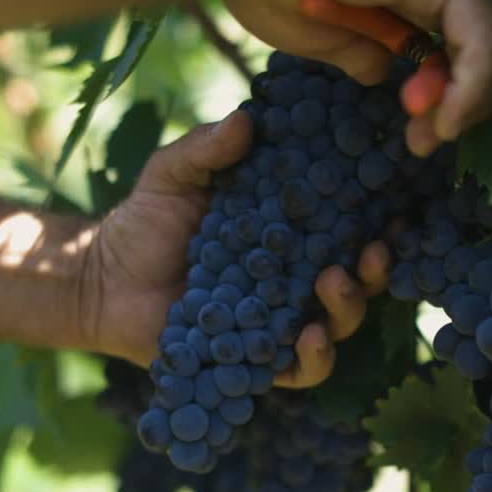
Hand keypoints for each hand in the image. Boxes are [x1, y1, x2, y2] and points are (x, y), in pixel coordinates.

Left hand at [82, 111, 390, 387]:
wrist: (99, 279)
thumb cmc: (143, 221)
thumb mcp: (174, 175)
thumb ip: (207, 149)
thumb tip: (247, 120)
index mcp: (289, 233)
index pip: (346, 228)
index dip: (376, 221)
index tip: (391, 206)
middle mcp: (294, 280)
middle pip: (356, 281)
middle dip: (373, 270)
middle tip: (369, 252)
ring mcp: (279, 323)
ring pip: (337, 326)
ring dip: (347, 309)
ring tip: (333, 286)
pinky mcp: (256, 362)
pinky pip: (297, 371)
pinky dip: (312, 359)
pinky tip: (308, 339)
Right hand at [222, 0, 491, 156]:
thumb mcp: (323, 39)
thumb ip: (361, 54)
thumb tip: (383, 72)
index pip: (452, 50)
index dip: (444, 100)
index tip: (416, 141)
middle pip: (478, 49)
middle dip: (460, 105)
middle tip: (425, 144)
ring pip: (490, 43)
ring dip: (467, 100)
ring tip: (436, 133)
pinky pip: (480, 37)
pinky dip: (472, 84)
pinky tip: (447, 117)